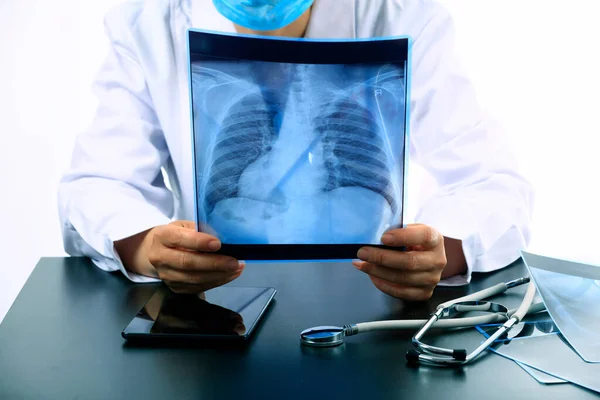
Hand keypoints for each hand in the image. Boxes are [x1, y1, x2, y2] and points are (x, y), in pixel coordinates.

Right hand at [115, 221, 243, 293]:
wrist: (155, 252)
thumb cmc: (176, 235)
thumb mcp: (183, 226)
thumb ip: (199, 229)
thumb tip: (223, 236)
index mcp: (162, 237)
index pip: (180, 239)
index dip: (199, 242)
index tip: (218, 243)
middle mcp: (160, 257)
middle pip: (188, 263)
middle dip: (214, 263)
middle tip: (234, 261)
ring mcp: (166, 276)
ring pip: (194, 278)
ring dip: (219, 275)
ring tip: (237, 268)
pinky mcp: (175, 288)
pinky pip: (198, 287)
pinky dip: (216, 282)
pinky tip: (229, 275)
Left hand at [352, 224, 446, 300]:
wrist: (427, 257)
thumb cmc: (414, 241)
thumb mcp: (410, 230)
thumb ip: (397, 230)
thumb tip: (374, 236)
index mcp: (435, 239)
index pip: (424, 236)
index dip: (403, 237)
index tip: (383, 238)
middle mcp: (437, 260)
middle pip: (409, 261)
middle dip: (382, 257)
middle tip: (363, 252)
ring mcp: (432, 279)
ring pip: (403, 278)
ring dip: (378, 272)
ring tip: (363, 264)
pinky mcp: (424, 293)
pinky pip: (401, 292)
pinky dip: (383, 285)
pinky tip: (372, 276)